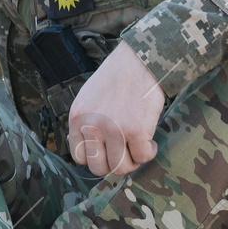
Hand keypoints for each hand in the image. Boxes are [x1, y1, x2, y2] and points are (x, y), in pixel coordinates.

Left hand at [67, 41, 165, 175]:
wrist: (138, 61)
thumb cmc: (116, 78)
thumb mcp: (88, 98)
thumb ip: (86, 123)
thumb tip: (90, 150)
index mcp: (77, 119)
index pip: (79, 158)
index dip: (96, 158)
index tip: (108, 151)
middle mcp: (92, 127)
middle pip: (99, 168)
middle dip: (114, 164)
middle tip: (125, 153)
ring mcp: (114, 130)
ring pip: (121, 167)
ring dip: (133, 161)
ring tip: (138, 147)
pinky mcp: (136, 131)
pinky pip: (142, 157)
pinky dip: (148, 153)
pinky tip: (150, 142)